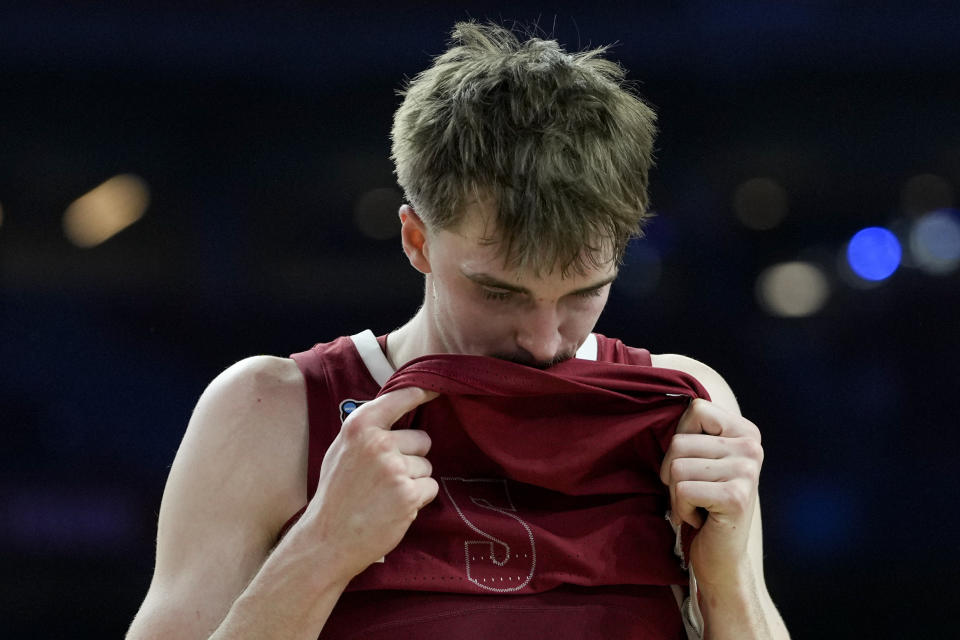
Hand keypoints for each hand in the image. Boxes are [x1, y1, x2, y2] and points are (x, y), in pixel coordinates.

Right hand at [302, 387, 438, 579]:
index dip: (419, 393)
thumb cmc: (335, 496)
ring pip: (426, 466)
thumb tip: (396, 411)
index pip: (398, 399)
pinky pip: (430, 487)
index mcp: (359, 427)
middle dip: (412, 456)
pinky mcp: (409, 494)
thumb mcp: (341, 451)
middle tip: (385, 477)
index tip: (434, 389)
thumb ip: (367, 431)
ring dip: (413, 481)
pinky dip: (418, 499)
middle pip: (422, 438)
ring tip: (385, 495)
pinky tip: (394, 508)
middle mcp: (378, 443)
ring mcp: (394, 469)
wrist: (327, 540)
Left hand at [660, 398, 763, 589]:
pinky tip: (700, 518)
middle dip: (673, 472)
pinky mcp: (735, 496)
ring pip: (676, 467)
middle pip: (679, 441)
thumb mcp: (703, 460)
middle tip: (694, 493)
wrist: (723, 557)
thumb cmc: (704, 503)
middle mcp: (752, 447)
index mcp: (746, 432)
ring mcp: (746, 471)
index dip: (680, 438)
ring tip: (698, 505)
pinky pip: (681, 490)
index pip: (695, 409)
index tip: (693, 464)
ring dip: (676, 493)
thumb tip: (671, 398)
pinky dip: (681, 509)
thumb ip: (695, 432)